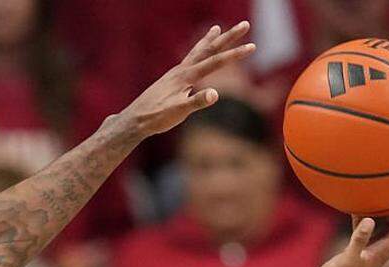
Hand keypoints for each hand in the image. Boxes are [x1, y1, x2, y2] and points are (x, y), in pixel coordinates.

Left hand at [119, 21, 255, 138]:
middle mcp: (181, 70)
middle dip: (228, 38)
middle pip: (209, 49)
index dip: (235, 54)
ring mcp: (174, 74)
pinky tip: (195, 57)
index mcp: (186, 76)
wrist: (135, 120)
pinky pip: (187, 61)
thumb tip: (215, 94)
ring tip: (217, 28)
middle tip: (245, 25)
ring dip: (209, 40)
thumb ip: (197, 102)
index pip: (215, 62)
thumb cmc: (156, 118)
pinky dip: (195, 53)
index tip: (253, 47)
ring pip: (196, 52)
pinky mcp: (170, 80)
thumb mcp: (179, 112)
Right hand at [308, 195, 388, 266]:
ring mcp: (370, 249)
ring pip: (387, 224)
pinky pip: (367, 227)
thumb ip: (357, 240)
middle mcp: (381, 248)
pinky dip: (368, 214)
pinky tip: (362, 202)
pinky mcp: (358, 249)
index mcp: (384, 250)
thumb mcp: (347, 260)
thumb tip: (368, 220)